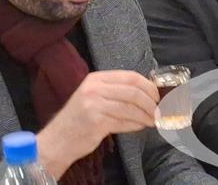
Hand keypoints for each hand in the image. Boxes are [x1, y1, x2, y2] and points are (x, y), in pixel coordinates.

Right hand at [37, 71, 158, 178]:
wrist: (57, 140)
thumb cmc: (79, 119)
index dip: (148, 86)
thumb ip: (117, 92)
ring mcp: (94, 105)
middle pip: (133, 91)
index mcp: (96, 79)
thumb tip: (147, 94)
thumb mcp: (94, 97)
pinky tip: (140, 126)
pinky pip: (124, 122)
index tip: (157, 96)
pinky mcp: (96, 122)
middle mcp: (94, 89)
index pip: (131, 77)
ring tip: (153, 121)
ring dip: (146, 116)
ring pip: (131, 108)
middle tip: (159, 111)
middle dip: (150, 102)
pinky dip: (136, 125)